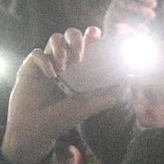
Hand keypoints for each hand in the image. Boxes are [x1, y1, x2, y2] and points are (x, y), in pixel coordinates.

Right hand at [1, 26, 118, 163]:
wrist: (35, 130)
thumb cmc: (61, 118)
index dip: (95, 35)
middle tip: (79, 57)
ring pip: (54, 38)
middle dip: (77, 38)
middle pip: (72, 34)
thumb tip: (132, 78)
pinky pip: (37, 52)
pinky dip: (45, 60)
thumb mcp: (89, 107)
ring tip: (63, 68)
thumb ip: (112, 95)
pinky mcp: (31, 66)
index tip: (99, 37)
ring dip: (60, 48)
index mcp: (80, 68)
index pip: (89, 43)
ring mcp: (48, 62)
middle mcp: (65, 62)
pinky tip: (50, 75)